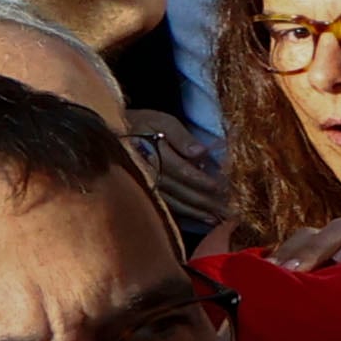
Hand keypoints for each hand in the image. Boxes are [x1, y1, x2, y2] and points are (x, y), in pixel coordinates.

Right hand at [124, 115, 223, 231]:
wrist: (113, 133)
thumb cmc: (142, 124)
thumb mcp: (160, 121)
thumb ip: (180, 136)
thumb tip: (200, 153)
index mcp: (152, 154)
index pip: (181, 171)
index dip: (201, 180)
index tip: (220, 187)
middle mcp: (147, 173)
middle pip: (179, 190)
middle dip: (204, 201)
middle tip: (227, 209)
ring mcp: (144, 186)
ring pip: (174, 202)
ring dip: (197, 212)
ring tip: (217, 218)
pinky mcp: (144, 193)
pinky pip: (166, 207)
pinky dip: (185, 214)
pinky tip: (202, 219)